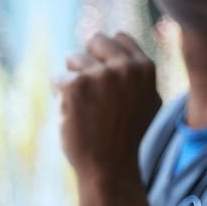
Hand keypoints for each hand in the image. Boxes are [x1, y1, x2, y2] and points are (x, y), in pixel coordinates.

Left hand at [56, 32, 162, 182]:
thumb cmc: (126, 136)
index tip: (106, 82)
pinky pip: (58, 78)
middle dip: (88, 61)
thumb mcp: (147, 101)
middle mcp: (125, 68)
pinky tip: (73, 115)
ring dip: (73, 80)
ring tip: (85, 107)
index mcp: (145, 68)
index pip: (118, 38)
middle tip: (92, 92)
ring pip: (73, 58)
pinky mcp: (75, 86)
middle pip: (94, 40)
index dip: (106, 57)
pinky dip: (60, 97)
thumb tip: (122, 43)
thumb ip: (138, 72)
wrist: (109, 167)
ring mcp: (100, 76)